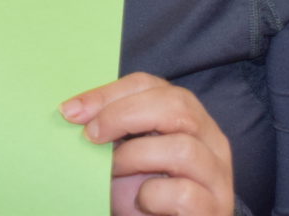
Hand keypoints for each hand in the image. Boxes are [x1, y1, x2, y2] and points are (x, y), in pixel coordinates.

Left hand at [61, 72, 233, 215]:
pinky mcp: (213, 207)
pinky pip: (183, 193)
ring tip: (115, 171)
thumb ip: (110, 128)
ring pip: (183, 149)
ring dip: (135, 157)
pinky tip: (143, 201)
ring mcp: (216, 175)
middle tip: (91, 136)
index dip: (108, 93)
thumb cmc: (143, 189)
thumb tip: (72, 111)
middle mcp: (210, 139)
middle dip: (123, 115)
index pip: (150, 85)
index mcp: (187, 115)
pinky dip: (153, 195)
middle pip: (176, 105)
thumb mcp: (125, 152)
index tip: (72, 112)